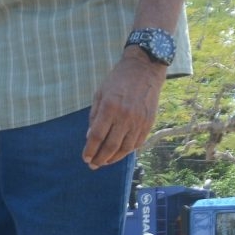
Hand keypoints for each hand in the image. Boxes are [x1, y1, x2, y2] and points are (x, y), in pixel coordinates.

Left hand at [83, 50, 167, 168]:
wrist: (144, 69)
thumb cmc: (118, 80)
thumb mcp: (100, 94)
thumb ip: (94, 116)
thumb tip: (89, 137)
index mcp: (110, 107)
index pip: (97, 136)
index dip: (90, 150)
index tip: (85, 158)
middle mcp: (125, 116)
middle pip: (110, 146)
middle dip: (100, 159)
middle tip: (93, 165)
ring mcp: (139, 121)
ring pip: (125, 148)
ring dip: (113, 159)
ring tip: (104, 162)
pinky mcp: (149, 122)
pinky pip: (137, 143)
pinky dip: (127, 151)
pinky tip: (119, 153)